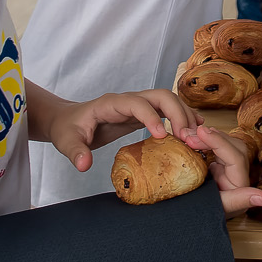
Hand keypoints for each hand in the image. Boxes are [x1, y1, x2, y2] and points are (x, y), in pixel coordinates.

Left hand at [48, 88, 197, 173]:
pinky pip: (166, 111)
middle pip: (160, 96)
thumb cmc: (68, 128)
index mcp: (111, 103)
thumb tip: (84, 165)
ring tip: (195, 138)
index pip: (137, 103)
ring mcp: (137, 105)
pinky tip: (193, 131)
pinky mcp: (143, 114)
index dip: (151, 117)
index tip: (162, 137)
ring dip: (183, 116)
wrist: (69, 120)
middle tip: (187, 138)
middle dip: (177, 113)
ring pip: (167, 101)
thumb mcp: (66, 141)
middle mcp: (128, 100)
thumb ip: (75, 152)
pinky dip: (181, 118)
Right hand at [186, 125, 261, 215]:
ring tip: (187, 135)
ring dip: (207, 137)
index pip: (235, 157)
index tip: (200, 132)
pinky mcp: (218, 167)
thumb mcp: (217, 209)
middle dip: (212, 137)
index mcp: (240, 185)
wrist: (190, 221)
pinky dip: (204, 141)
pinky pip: (215, 148)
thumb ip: (238, 202)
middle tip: (188, 135)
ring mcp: (227, 170)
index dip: (219, 142)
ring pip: (225, 144)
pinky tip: (191, 138)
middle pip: (233, 146)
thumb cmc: (203, 217)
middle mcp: (237, 175)